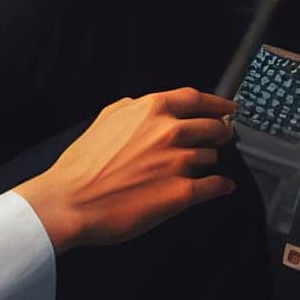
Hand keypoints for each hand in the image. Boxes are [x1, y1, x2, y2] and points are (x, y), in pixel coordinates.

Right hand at [11, 88, 239, 252]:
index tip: (228, 108)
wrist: (71, 201)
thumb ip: (133, 108)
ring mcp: (177, 163)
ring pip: (213, 157)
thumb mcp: (106, 119)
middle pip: (214, 126)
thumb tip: (149, 107)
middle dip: (221, 132)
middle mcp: (168, 132)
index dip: (218, 103)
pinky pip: (215, 186)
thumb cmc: (83, 164)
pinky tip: (220, 187)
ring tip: (201, 166)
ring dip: (210, 161)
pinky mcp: (181, 194)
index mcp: (151, 110)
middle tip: (222, 137)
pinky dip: (221, 186)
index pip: (197, 98)